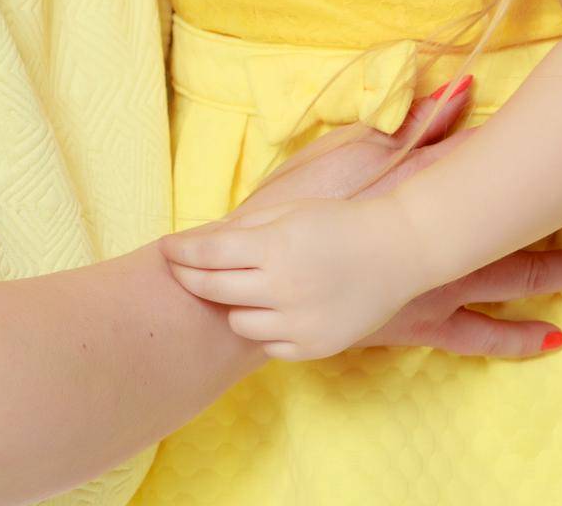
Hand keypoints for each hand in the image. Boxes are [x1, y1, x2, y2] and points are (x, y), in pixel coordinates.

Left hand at [160, 193, 417, 359]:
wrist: (396, 251)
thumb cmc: (338, 223)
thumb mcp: (288, 213)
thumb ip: (244, 230)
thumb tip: (200, 241)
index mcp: (273, 248)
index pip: (209, 253)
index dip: (180, 251)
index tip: (164, 249)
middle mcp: (282, 288)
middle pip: (214, 289)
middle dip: (190, 277)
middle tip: (178, 269)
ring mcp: (298, 322)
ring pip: (237, 322)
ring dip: (232, 304)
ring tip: (242, 288)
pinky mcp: (314, 347)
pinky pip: (268, 344)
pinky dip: (263, 327)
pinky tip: (271, 309)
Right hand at [161, 83, 561, 359]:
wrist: (249, 286)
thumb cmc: (289, 215)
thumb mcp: (343, 157)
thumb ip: (407, 128)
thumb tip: (461, 89)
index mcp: (419, 208)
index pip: (493, 177)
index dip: (543, 162)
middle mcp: (435, 257)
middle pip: (517, 240)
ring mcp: (429, 295)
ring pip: (509, 289)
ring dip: (557, 278)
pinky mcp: (414, 325)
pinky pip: (478, 337)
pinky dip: (514, 337)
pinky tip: (548, 339)